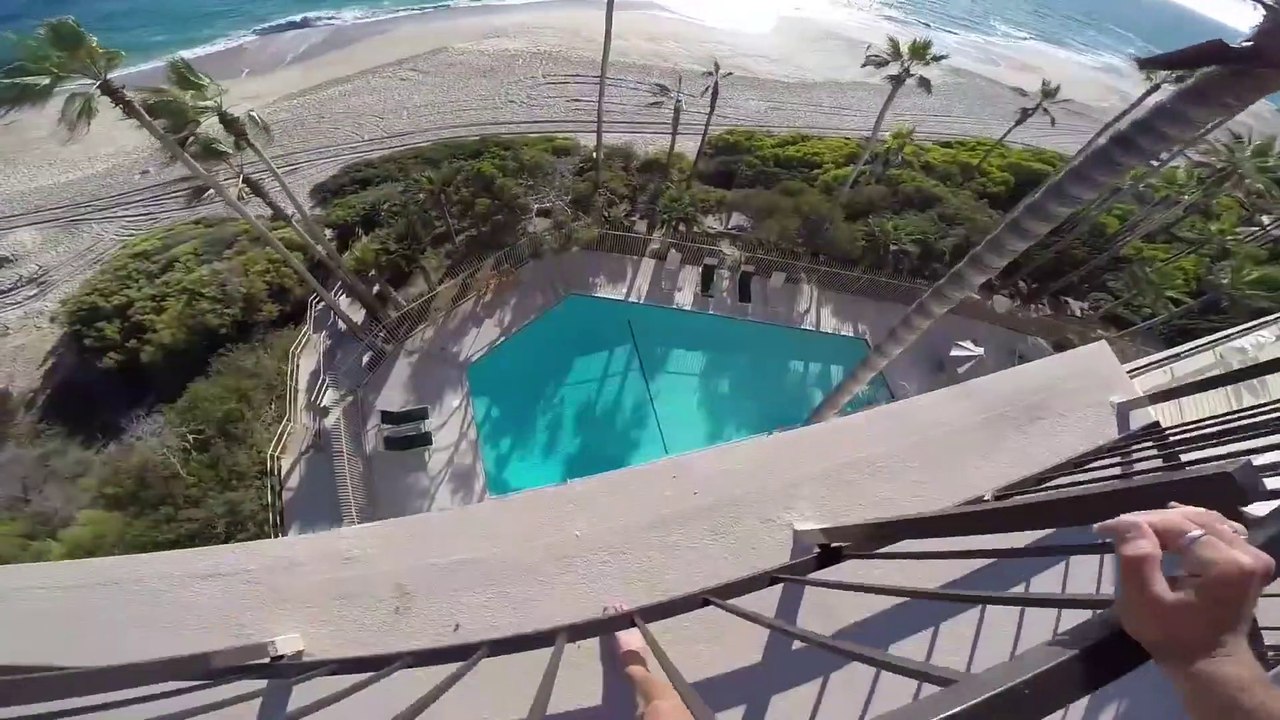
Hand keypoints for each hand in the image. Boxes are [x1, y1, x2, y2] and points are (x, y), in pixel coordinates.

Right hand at [1095, 503, 1274, 669]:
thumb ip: (1136, 560)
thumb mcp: (1144, 604)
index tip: (1106, 528)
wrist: (1209, 664)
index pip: (1177, 526)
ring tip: (1140, 528)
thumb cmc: (1173, 639)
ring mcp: (1251, 556)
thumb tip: (1126, 523)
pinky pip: (1218, 529)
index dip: (1139, 522)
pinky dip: (1191, 526)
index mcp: (1224, 565)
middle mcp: (1245, 554)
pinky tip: (1170, 529)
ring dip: (1170, 521)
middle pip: (1193, 518)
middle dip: (1152, 520)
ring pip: (1205, 520)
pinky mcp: (1248, 560)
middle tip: (1119, 527)